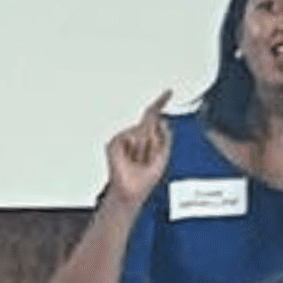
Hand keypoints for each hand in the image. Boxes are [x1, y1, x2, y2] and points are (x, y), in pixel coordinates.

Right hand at [104, 91, 174, 206]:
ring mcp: (124, 138)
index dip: (161, 103)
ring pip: (141, 131)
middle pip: (150, 124)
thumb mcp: (164, 155)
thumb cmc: (146, 177)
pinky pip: (130, 136)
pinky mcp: (114, 143)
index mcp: (149, 138)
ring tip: (138, 160)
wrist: (133, 190)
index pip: (154, 117)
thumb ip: (166, 136)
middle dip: (153, 140)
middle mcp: (136, 135)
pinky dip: (133, 147)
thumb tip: (164, 121)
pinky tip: (130, 158)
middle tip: (147, 158)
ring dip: (144, 147)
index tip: (168, 92)